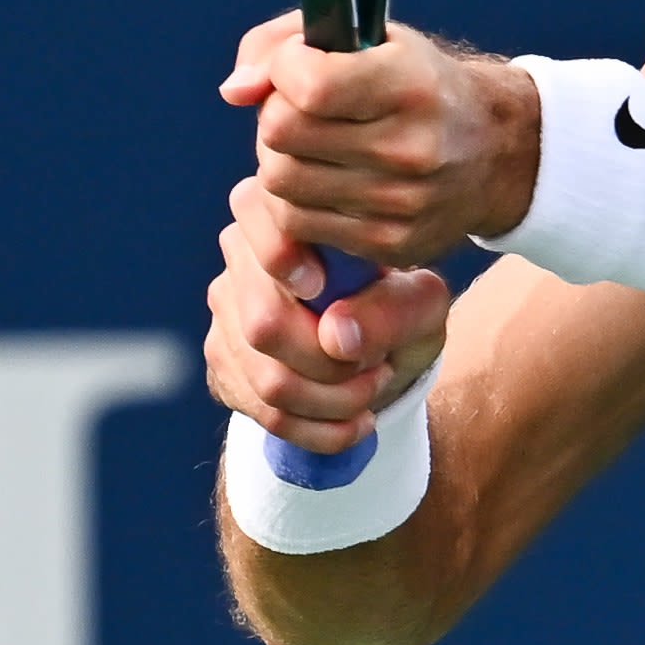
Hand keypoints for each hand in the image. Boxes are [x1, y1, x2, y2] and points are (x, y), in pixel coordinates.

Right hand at [206, 172, 452, 452]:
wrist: (388, 351)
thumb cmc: (401, 308)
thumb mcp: (421, 304)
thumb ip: (390, 308)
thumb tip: (335, 337)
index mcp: (281, 215)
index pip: (253, 222)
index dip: (281, 257)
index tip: (320, 287)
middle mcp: (240, 256)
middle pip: (263, 326)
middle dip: (333, 363)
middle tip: (380, 365)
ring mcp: (224, 313)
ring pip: (267, 379)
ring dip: (335, 400)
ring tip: (374, 387)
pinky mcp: (224, 365)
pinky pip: (265, 413)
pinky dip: (320, 429)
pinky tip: (356, 421)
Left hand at [221, 12, 543, 266]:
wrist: (498, 153)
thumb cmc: (417, 85)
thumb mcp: (368, 36)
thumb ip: (280, 44)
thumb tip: (233, 91)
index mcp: (410, 85)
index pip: (307, 84)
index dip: (285, 69)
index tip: (303, 66)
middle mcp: (412, 148)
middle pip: (280, 135)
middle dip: (278, 116)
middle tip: (306, 111)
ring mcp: (402, 204)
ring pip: (280, 182)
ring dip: (283, 160)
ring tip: (316, 148)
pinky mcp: (391, 244)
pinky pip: (299, 223)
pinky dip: (300, 200)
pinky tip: (329, 182)